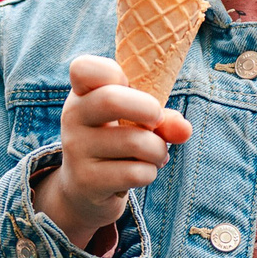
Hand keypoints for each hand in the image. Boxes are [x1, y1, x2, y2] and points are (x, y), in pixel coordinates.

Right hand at [31, 54, 191, 250]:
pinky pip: (137, 172)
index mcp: (82, 94)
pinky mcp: (86, 180)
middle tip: (156, 120)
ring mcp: (76, 150)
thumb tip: (184, 129)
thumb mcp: (135, 121)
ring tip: (154, 154)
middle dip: (149, 109)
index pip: (83, 69)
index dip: (111, 71)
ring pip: (136, 142)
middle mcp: (73, 118)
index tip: (127, 85)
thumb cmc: (116, 141)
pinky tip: (140, 173)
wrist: (85, 188)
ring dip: (158, 150)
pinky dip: (150, 173)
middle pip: (110, 100)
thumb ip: (162, 117)